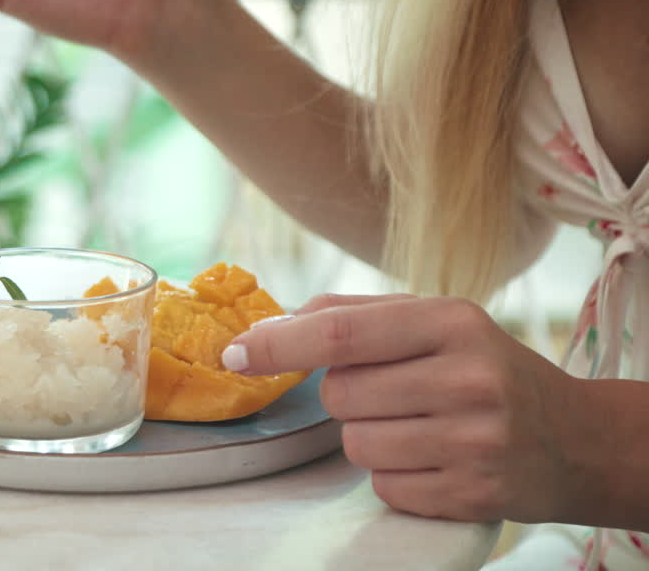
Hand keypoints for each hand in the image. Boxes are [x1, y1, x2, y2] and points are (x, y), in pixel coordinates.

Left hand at [222, 294, 582, 523]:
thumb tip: (266, 328)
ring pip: (355, 444)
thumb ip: (350, 314)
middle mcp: (469, 380)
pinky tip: (434, 458)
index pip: (341, 332)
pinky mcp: (474, 496)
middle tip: (394, 391)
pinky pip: (385, 487)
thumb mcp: (433, 321)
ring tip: (418, 425)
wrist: (574, 438)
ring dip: (368, 437)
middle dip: (346, 394)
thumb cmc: (483, 368)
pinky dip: (394, 475)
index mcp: (452, 322)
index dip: (278, 345)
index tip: (235, 353)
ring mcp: (475, 442)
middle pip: (340, 394)